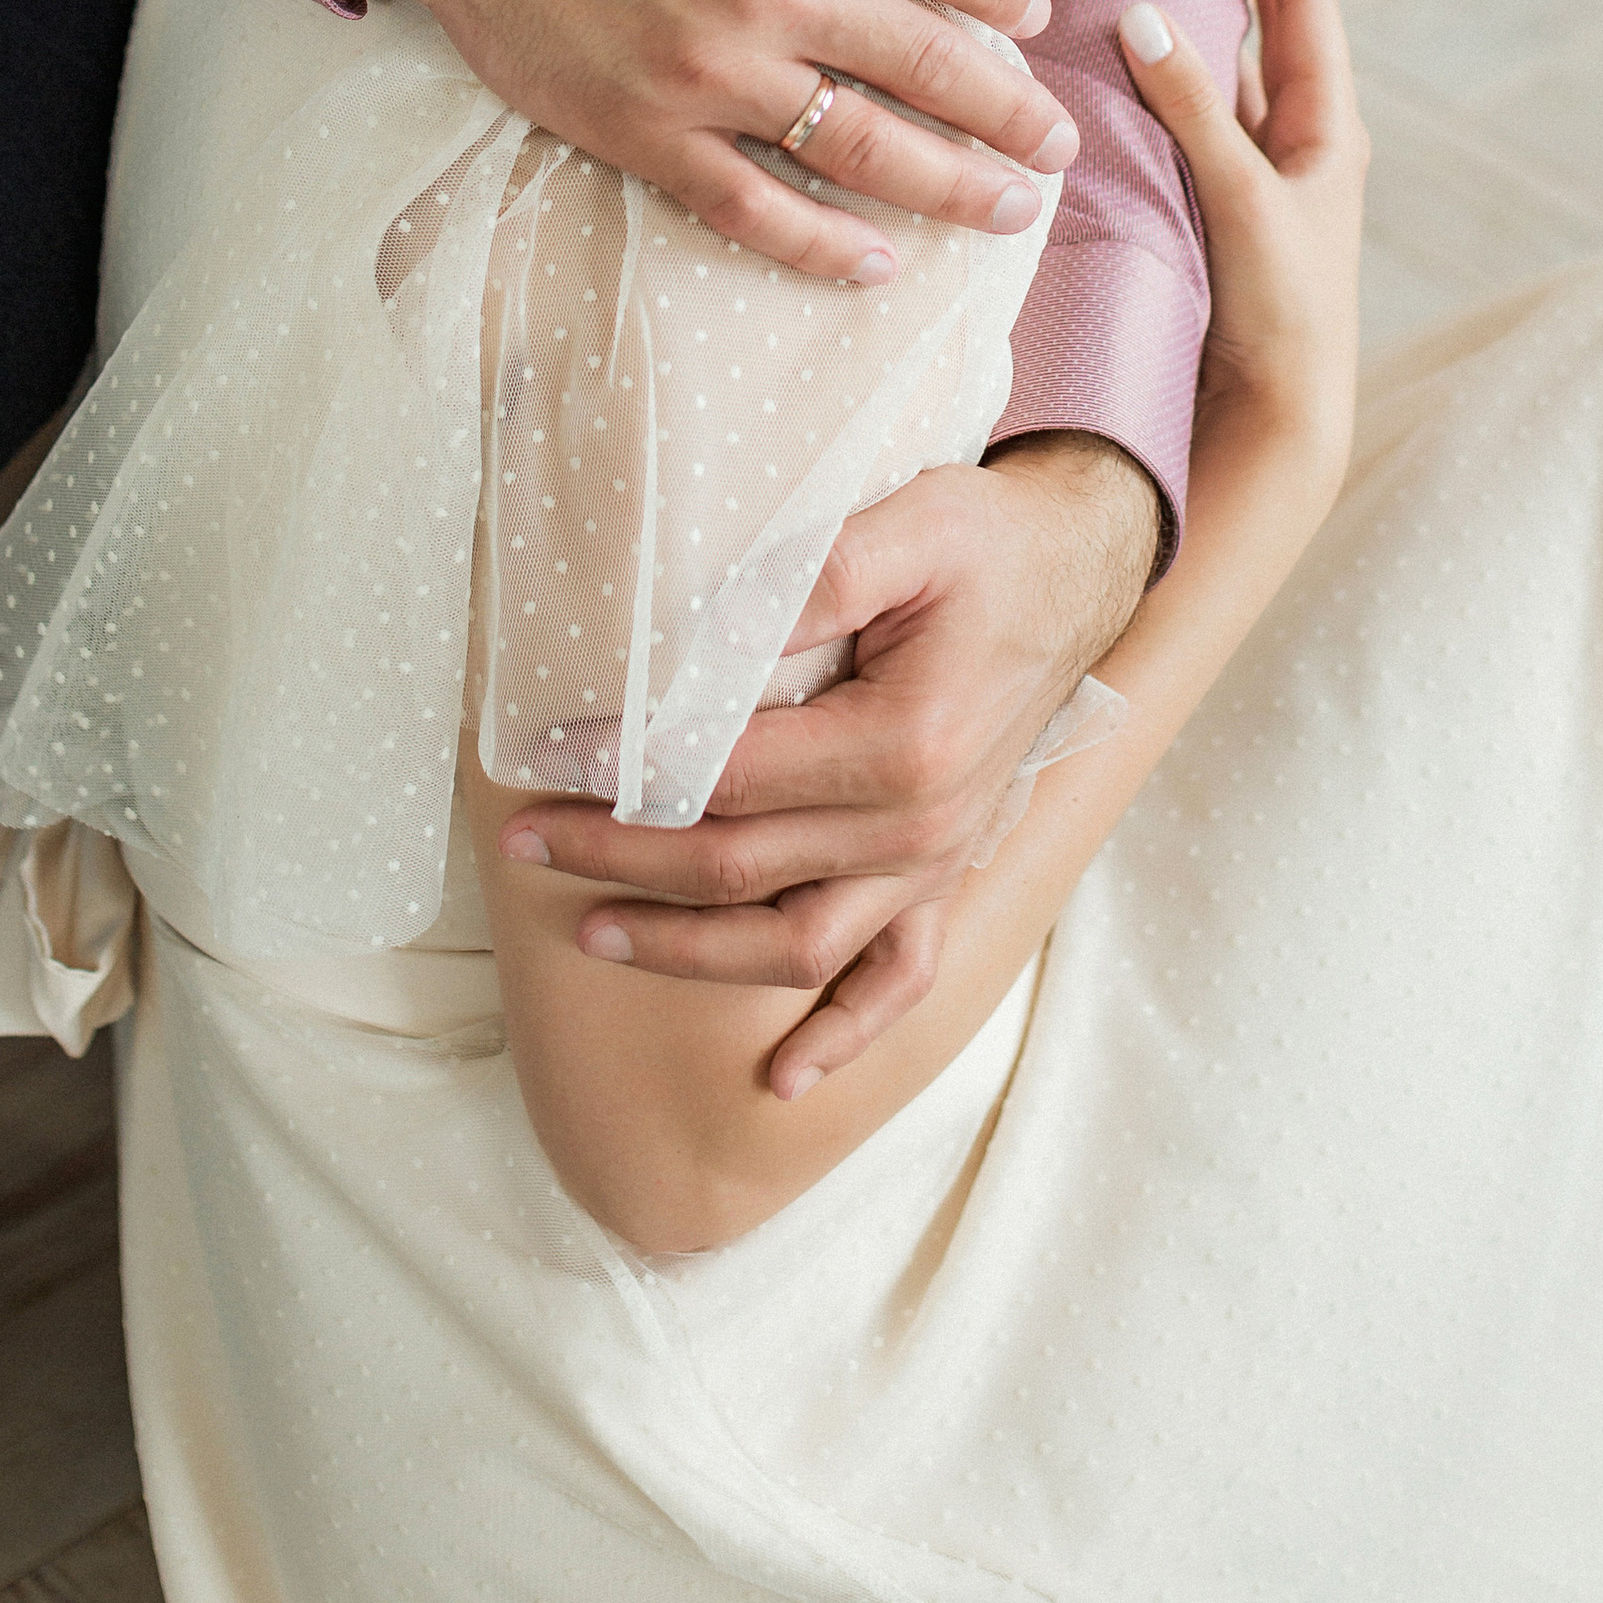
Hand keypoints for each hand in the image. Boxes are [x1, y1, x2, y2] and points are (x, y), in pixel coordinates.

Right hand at [326, 0, 1076, 284]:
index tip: (1032, 20)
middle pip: (933, 69)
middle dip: (1012, 117)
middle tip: (1056, 149)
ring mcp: (710, 70)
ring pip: (862, 151)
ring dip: (951, 189)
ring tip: (1007, 210)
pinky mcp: (643, 128)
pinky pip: (751, 207)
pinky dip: (821, 247)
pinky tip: (876, 263)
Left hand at [494, 430, 1159, 1092]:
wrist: (1076, 570)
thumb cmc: (984, 543)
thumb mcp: (906, 526)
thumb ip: (805, 582)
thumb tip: (695, 641)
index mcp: (904, 746)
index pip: (730, 779)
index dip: (631, 777)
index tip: (550, 760)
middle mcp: (920, 828)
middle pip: (740, 870)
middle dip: (621, 860)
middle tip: (526, 841)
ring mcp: (934, 865)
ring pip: (792, 945)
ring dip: (686, 951)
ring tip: (591, 934)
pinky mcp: (944, 877)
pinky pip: (896, 981)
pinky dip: (841, 1037)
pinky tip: (780, 1075)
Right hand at [1116, 0, 1364, 500]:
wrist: (1280, 419)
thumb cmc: (1284, 314)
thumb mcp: (1244, 201)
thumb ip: (1196, 110)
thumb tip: (1146, 13)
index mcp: (1328, 123)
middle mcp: (1295, 136)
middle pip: (1261, 18)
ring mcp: (1253, 171)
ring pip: (1216, 68)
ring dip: (1183, 12)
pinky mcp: (1212, 204)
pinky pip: (1182, 118)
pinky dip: (1152, 80)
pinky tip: (1108, 56)